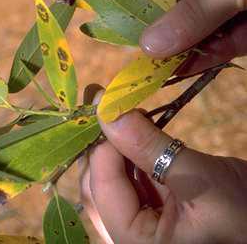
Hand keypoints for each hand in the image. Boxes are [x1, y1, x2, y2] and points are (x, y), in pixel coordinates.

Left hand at [80, 108, 246, 243]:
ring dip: (116, 142)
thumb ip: (148, 147)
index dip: (101, 141)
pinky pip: (129, 176)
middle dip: (102, 141)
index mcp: (135, 242)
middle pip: (98, 183)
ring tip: (125, 110)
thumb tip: (106, 108)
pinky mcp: (150, 208)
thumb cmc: (243, 215)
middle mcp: (130, 235)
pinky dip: (131, 149)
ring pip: (111, 176)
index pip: (101, 186)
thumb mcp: (196, 178)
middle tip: (109, 100)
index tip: (105, 100)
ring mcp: (139, 223)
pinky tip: (139, 127)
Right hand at [140, 0, 246, 74]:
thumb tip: (148, 43)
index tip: (133, 28)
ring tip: (161, 70)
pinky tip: (187, 69)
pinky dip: (212, 55)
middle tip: (145, 57)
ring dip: (189, 48)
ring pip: (210, 24)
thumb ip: (197, 11)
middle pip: (190, 1)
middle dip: (171, 29)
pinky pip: (231, 40)